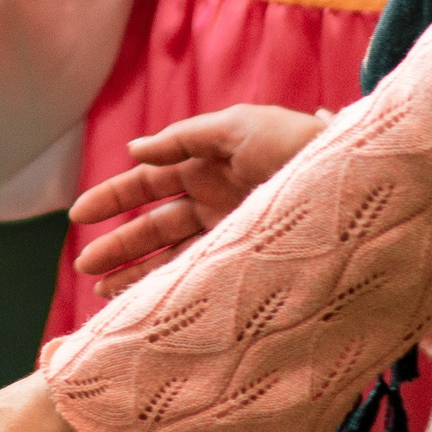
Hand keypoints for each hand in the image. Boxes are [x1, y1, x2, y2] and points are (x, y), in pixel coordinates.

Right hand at [69, 105, 326, 297]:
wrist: (354, 185)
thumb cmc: (298, 146)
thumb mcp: (238, 127)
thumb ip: (182, 139)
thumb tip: (134, 148)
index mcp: (206, 163)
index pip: (146, 183)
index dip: (111, 198)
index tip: (77, 215)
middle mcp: (214, 200)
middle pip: (153, 226)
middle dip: (117, 245)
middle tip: (83, 267)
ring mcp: (230, 233)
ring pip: (170, 256)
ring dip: (136, 272)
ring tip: (103, 293)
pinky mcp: (247, 261)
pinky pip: (198, 275)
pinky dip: (170, 288)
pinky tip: (146, 304)